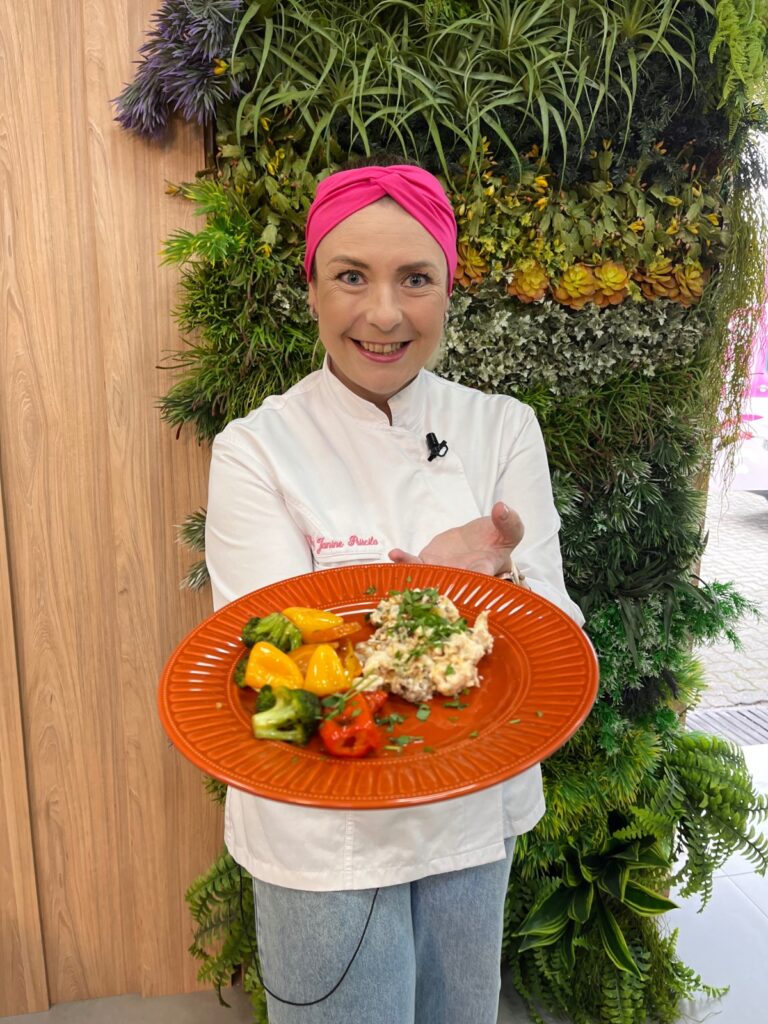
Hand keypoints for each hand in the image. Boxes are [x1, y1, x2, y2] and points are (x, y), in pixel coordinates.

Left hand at [389, 501, 523, 575]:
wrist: (482, 541)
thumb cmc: (499, 540)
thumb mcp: (510, 530)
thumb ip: (508, 522)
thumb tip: (502, 508)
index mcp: (484, 571)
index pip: (479, 579)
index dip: (474, 581)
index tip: (468, 579)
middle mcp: (461, 576)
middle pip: (448, 585)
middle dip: (437, 586)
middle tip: (426, 587)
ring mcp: (443, 571)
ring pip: (427, 577)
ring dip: (414, 575)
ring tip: (403, 564)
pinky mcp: (429, 563)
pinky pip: (415, 564)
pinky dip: (405, 560)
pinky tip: (395, 554)